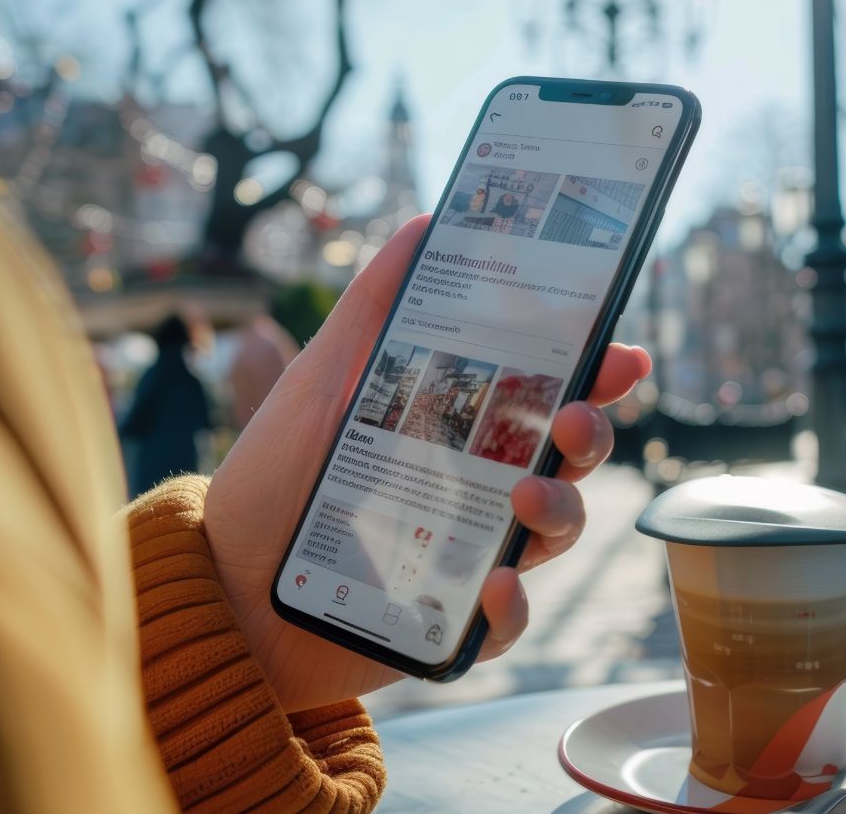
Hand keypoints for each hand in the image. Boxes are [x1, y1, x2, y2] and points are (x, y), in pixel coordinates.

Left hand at [203, 214, 651, 712]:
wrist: (222, 577)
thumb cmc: (275, 471)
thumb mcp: (323, 377)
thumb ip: (376, 305)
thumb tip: (426, 224)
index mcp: (463, 425)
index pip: (549, 393)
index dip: (597, 374)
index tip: (623, 356)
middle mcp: (481, 485)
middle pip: (569, 457)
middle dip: (590, 433)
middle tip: (571, 418)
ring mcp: (473, 552)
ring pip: (555, 531)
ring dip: (558, 510)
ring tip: (524, 496)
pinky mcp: (453, 620)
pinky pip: (507, 620)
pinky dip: (512, 606)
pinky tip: (492, 585)